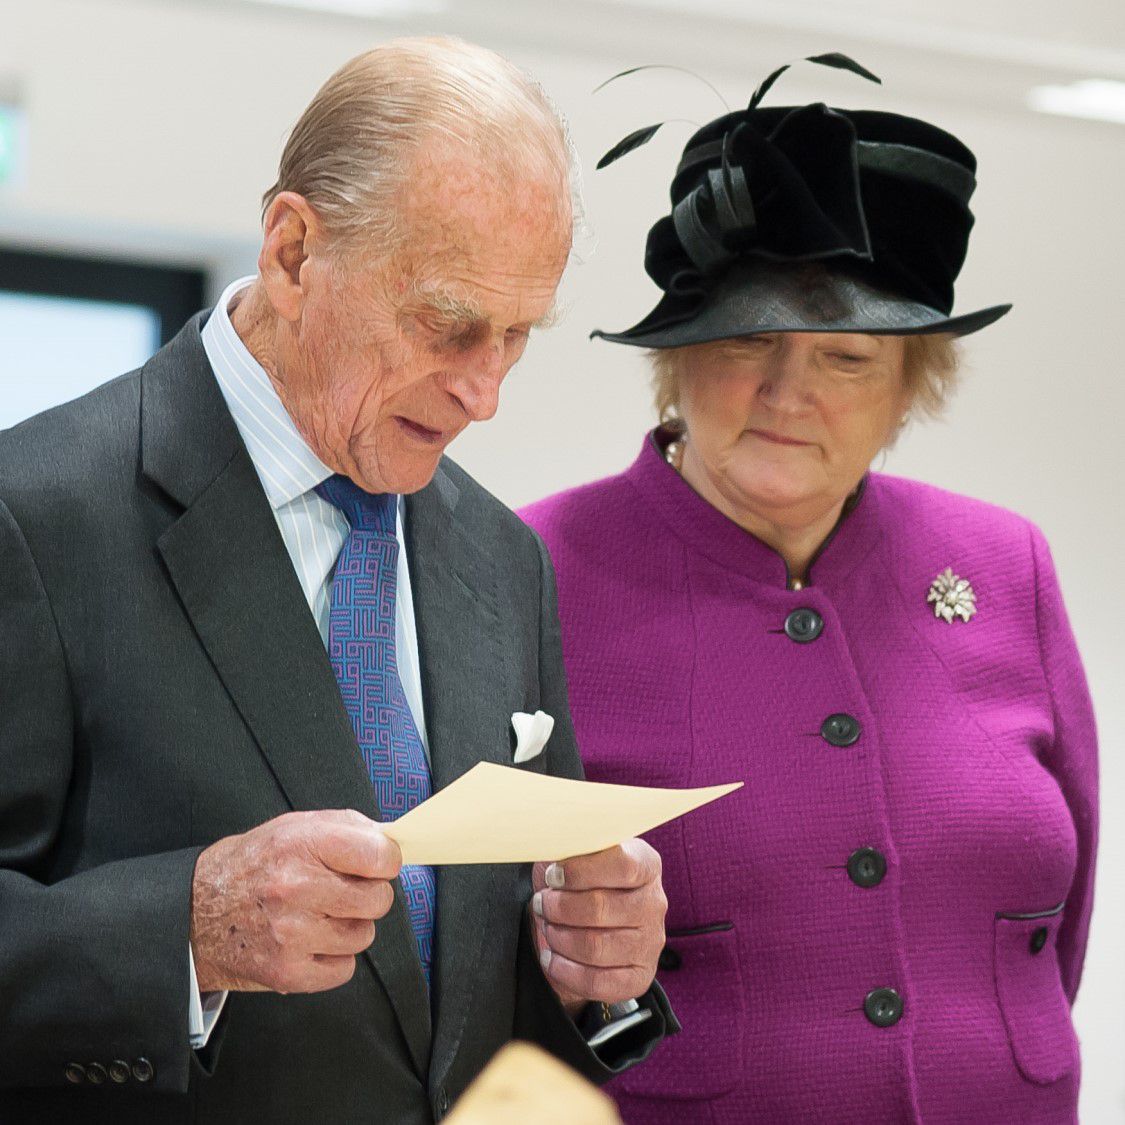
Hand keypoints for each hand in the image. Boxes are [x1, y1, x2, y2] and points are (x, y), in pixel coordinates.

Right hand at [190, 809, 401, 993]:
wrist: (193, 914)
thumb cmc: (251, 866)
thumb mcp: (292, 827)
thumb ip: (347, 828)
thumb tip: (391, 841)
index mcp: (300, 844)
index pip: (379, 855)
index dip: (385, 860)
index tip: (376, 863)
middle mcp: (295, 888)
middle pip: (379, 899)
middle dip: (368, 894)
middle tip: (342, 891)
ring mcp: (291, 933)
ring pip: (364, 935)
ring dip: (350, 927)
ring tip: (319, 915)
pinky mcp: (287, 971)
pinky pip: (345, 968)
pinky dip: (334, 957)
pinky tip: (310, 941)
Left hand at [531, 839, 666, 1014]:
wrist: (591, 921)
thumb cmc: (580, 879)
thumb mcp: (577, 853)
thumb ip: (570, 845)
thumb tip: (547, 840)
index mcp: (646, 864)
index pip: (622, 865)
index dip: (581, 871)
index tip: (553, 875)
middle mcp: (654, 903)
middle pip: (601, 908)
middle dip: (559, 907)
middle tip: (541, 903)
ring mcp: (650, 943)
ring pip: (595, 947)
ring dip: (559, 937)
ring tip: (548, 926)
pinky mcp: (639, 976)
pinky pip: (597, 982)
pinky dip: (565, 971)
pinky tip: (551, 957)